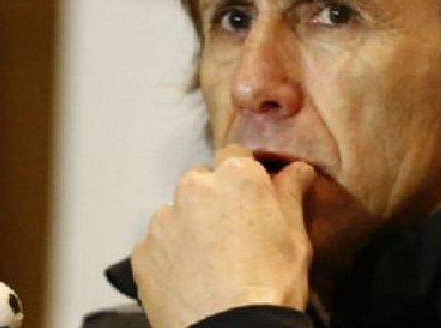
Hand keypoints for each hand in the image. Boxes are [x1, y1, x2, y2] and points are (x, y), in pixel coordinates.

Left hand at [131, 144, 316, 327]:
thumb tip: (298, 170)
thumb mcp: (295, 238)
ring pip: (177, 213)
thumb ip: (290, 195)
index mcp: (236, 176)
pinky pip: (157, 245)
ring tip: (209, 263)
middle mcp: (193, 188)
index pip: (236, 155)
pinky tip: (190, 279)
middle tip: (233, 235)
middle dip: (214, 200)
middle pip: (202, 182)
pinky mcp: (142, 252)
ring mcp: (163, 220)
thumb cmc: (271, 285)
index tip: (252, 199)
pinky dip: (170, 257)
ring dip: (189, 228)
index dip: (245, 178)